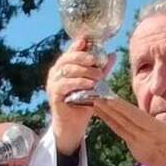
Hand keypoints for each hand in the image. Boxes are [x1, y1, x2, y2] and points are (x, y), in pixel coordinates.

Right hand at [46, 36, 114, 155]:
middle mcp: (56, 72)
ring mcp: (53, 83)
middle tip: (96, 61)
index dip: (78, 45)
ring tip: (98, 76)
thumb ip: (101, 69)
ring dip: (84, 71)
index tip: (87, 40)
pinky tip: (89, 85)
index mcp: (64, 66)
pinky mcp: (54, 94)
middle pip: (68, 58)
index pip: (70, 51)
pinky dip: (78, 83)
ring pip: (67, 70)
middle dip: (83, 57)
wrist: (73, 124)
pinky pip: (64, 85)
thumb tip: (112, 54)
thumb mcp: (94, 83)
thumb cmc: (84, 102)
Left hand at [91, 89, 165, 165]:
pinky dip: (113, 124)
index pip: (135, 117)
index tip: (108, 98)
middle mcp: (144, 139)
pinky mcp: (136, 152)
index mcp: (157, 131)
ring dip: (106, 116)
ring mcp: (138, 147)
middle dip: (107, 108)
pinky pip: (122, 135)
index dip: (120, 107)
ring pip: (119, 128)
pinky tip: (106, 117)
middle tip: (93, 96)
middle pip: (122, 121)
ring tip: (94, 104)